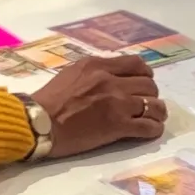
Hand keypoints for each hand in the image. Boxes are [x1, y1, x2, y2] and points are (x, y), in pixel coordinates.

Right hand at [32, 55, 166, 158]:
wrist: (37, 123)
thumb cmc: (47, 101)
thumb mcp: (72, 74)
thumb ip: (94, 72)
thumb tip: (113, 76)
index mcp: (98, 66)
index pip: (135, 64)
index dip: (146, 73)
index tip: (145, 81)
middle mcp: (111, 80)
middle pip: (149, 84)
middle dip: (151, 94)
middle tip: (148, 103)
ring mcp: (117, 103)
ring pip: (154, 104)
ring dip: (158, 112)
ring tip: (156, 117)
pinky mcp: (118, 125)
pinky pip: (148, 126)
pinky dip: (154, 129)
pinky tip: (152, 131)